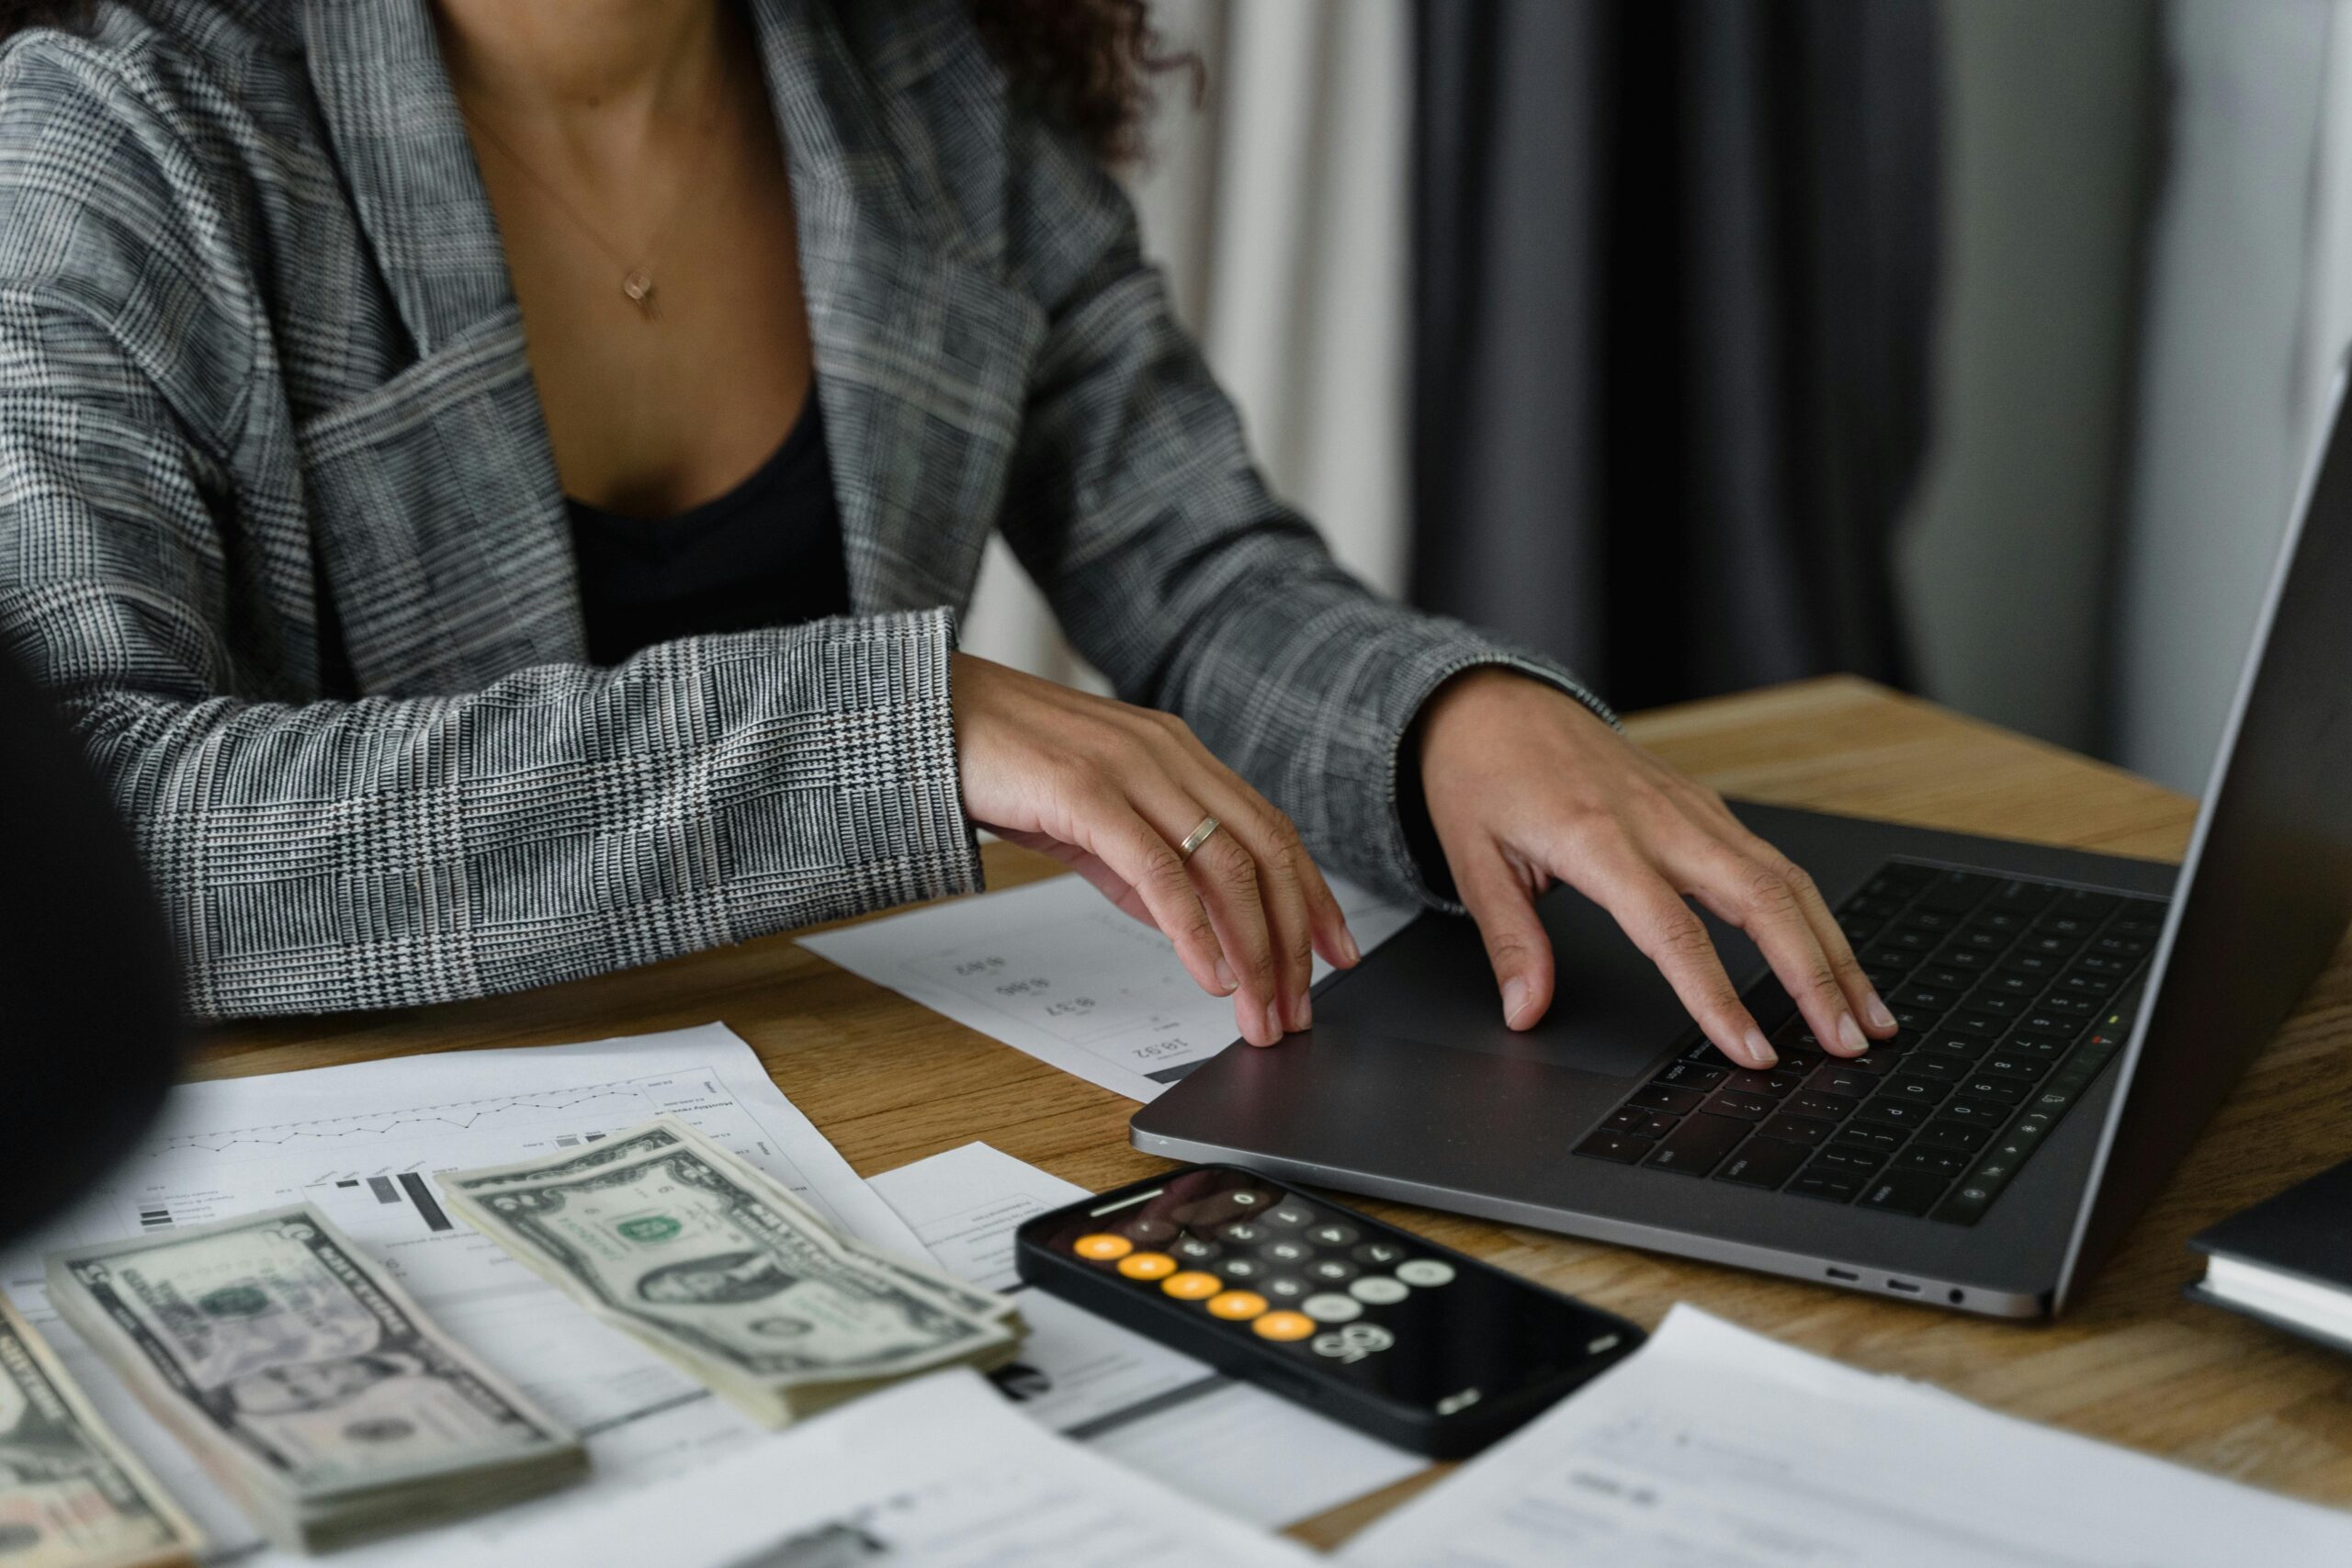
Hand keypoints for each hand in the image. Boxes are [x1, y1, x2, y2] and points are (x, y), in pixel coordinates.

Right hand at [951, 653, 1359, 1046]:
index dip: (1313, 896)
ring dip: (1253, 949)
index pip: (1271, 829)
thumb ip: (1141, 863)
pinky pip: (1159, 870)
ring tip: (1260, 1009)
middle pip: (1264, 852)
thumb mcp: (1091, 816)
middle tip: (1301, 1007)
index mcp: (1179, 754)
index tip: (1337, 953)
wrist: (925, 715)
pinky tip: (1208, 974)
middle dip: (1294, 939)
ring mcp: (1131, 769)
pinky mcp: (1087, 792)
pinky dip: (1194, 930)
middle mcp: (1168, 755)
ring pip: (1224, 865)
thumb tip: (1188, 925)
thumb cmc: (1003, 761)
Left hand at [1416, 669, 1896, 1068]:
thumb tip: (1525, 1012)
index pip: (1673, 932)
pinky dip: (1814, 914)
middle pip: (1763, 901)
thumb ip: (1509, 941)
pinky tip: (1834, 955)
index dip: (1717, 998)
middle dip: (1816, 977)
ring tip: (1868, 1015)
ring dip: (1835, 949)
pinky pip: (1774, 862)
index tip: (1751, 1052)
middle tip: (1847, 1043)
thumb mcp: (1472, 860)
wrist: (1494, 700)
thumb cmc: (1480, 775)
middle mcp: (1660, 820)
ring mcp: (1691, 809)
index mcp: (1598, 838)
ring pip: (1786, 880)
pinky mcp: (1704, 805)